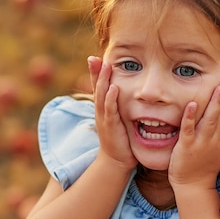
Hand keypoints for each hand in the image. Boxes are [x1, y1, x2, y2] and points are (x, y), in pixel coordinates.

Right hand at [88, 56, 137, 170]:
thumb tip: (125, 93)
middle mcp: (101, 111)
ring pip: (101, 96)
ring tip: (106, 66)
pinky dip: (111, 99)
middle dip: (96, 72)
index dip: (95, 73)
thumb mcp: (119, 119)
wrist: (117, 160)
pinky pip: (110, 110)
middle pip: (96, 87)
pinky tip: (113, 88)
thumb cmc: (121, 139)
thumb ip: (120, 107)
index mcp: (103, 108)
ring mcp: (104, 118)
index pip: (98, 87)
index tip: (94, 58)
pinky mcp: (110, 127)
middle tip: (95, 58)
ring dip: (103, 80)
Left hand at [168, 80, 219, 189]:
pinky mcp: (186, 147)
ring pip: (210, 120)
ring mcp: (200, 143)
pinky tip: (192, 104)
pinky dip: (190, 117)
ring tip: (219, 88)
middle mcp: (213, 140)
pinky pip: (188, 130)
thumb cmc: (203, 169)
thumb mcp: (218, 151)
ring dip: (215, 103)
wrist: (194, 188)